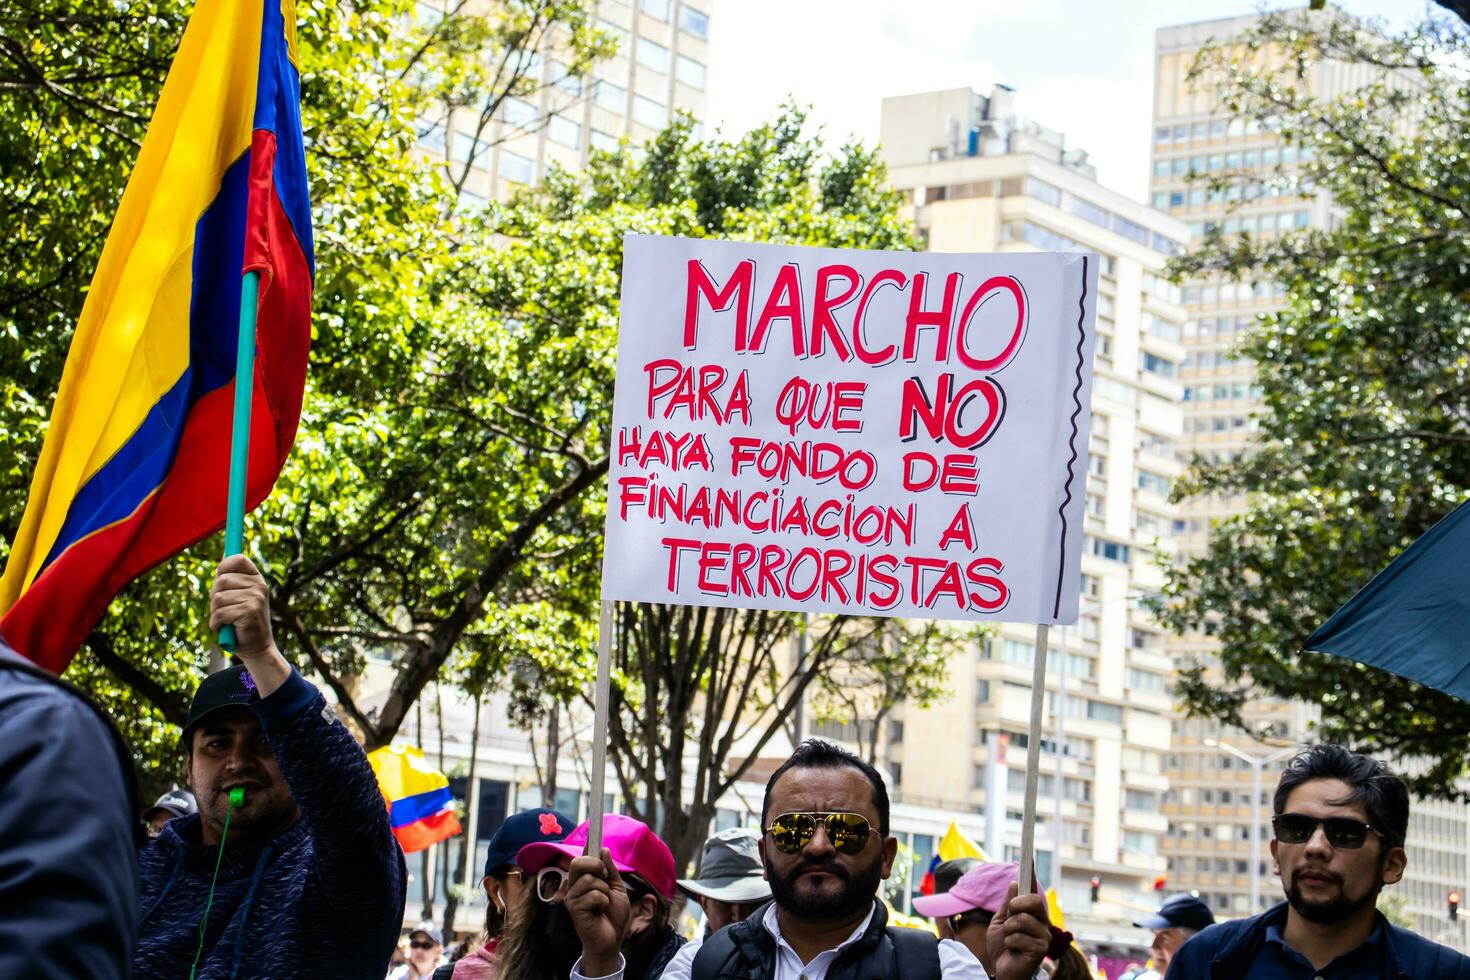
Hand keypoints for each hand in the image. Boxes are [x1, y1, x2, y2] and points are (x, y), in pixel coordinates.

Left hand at [210, 555, 288, 695]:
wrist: (258, 648)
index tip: (220, 576)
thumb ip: (231, 581)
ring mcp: (255, 598)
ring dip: (215, 613)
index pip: (238, 559)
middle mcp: (259, 586)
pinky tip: (226, 628)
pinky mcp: (249, 611)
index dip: (224, 566)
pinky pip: (219, 613)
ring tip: (227, 620)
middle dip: (215, 597)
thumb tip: (223, 555)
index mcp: (257, 579)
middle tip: (225, 609)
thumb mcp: (239, 597)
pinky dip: (216, 624)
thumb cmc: (243, 622)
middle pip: (221, 581)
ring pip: (217, 599)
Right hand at [565, 849, 630, 975]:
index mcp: (584, 879)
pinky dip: (603, 902)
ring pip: (590, 880)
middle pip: (579, 862)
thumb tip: (603, 849)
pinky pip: (594, 895)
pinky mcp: (574, 909)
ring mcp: (573, 897)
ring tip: (604, 903)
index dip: (587, 845)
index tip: (593, 825)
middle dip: (596, 866)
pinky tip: (600, 911)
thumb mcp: (616, 888)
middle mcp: (574, 885)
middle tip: (605, 879)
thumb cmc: (613, 915)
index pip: (582, 857)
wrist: (612, 939)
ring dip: (604, 891)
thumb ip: (609, 870)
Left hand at [987, 881, 1051, 979]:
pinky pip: (1019, 937)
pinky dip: (1009, 943)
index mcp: (1032, 914)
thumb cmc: (1002, 946)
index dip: (1031, 874)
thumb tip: (1015, 882)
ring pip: (1022, 920)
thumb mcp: (1000, 922)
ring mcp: (1043, 936)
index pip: (1033, 891)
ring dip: (1008, 930)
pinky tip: (1013, 950)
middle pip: (1034, 900)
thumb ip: (1008, 905)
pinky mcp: (1041, 949)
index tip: (1029, 857)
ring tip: (1009, 940)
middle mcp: (1042, 922)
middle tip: (1009, 915)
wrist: (1001, 969)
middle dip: (1016, 905)